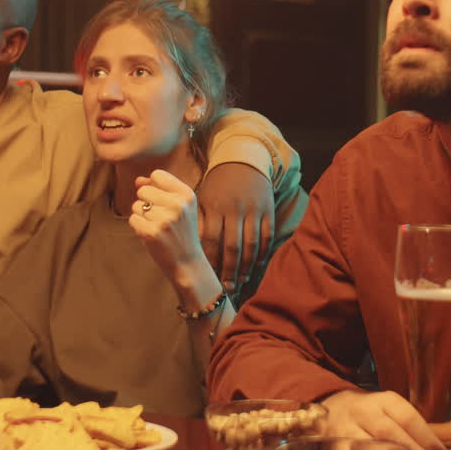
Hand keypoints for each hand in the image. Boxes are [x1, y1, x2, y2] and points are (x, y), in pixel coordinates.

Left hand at [129, 170, 213, 291]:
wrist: (187, 262)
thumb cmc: (181, 231)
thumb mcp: (180, 207)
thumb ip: (160, 189)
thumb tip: (138, 180)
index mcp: (187, 194)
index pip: (157, 175)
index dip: (154, 187)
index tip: (162, 201)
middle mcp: (178, 204)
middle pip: (143, 190)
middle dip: (146, 203)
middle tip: (160, 218)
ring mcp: (165, 219)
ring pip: (136, 205)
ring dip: (142, 216)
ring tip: (158, 228)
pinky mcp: (152, 233)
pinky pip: (133, 219)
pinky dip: (138, 227)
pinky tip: (151, 235)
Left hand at [195, 162, 273, 291]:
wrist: (244, 161)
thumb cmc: (217, 184)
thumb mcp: (202, 195)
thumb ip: (190, 213)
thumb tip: (182, 236)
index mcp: (216, 205)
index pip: (211, 239)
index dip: (210, 260)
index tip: (207, 276)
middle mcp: (235, 209)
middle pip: (232, 246)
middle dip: (228, 269)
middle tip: (225, 288)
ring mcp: (253, 211)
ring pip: (250, 245)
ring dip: (244, 267)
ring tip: (239, 282)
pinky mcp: (268, 211)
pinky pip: (266, 237)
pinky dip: (262, 255)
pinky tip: (254, 267)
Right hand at [320, 390, 447, 449]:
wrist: (326, 413)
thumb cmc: (366, 417)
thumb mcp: (387, 413)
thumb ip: (410, 431)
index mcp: (380, 400)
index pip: (406, 416)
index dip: (426, 437)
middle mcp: (361, 411)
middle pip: (389, 432)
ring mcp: (343, 430)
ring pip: (369, 447)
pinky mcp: (330, 448)